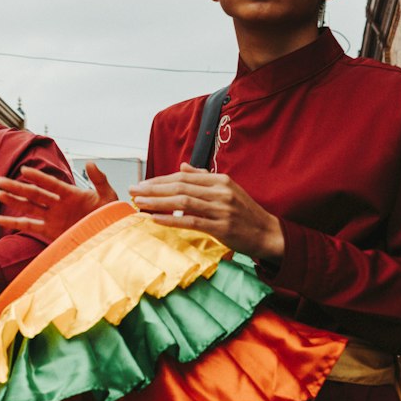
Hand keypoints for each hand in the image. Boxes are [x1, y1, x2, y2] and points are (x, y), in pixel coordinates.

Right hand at [0, 163, 119, 241]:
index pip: (51, 184)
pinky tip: (0, 219)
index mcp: (70, 194)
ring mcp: (53, 218)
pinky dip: (15, 223)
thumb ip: (99, 180)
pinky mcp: (50, 232)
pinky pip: (30, 226)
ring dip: (14, 201)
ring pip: (29, 207)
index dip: (38, 177)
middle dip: (17, 187)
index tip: (24, 170)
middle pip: (34, 194)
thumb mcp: (108, 196)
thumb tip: (91, 163)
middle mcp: (58, 205)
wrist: (110, 236)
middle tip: (0, 180)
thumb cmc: (110, 215)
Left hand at [129, 163, 284, 262]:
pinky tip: (155, 218)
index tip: (142, 183)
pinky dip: (172, 219)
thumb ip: (203, 177)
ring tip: (139, 203)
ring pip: (183, 202)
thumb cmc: (244, 212)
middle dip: (153, 189)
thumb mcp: (227, 189)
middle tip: (133, 190)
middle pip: (179, 187)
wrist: (267, 233)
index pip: (183, 177)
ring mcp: (221, 209)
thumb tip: (182, 167)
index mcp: (220, 180)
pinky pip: (191, 221)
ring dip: (158, 202)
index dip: (160, 180)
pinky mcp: (221, 227)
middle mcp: (220, 192)